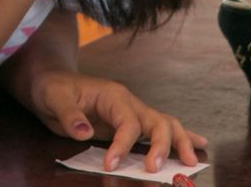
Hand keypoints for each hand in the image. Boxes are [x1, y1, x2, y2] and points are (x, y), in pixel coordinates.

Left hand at [29, 70, 206, 172]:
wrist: (52, 81)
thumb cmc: (52, 88)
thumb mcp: (53, 99)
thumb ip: (69, 116)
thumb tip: (83, 133)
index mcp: (112, 95)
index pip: (127, 122)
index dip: (123, 145)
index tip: (111, 165)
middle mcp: (128, 102)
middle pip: (156, 120)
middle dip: (161, 145)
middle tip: (155, 168)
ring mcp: (133, 111)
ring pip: (165, 123)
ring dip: (179, 141)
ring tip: (192, 160)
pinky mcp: (132, 121)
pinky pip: (160, 127)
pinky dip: (180, 136)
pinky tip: (198, 143)